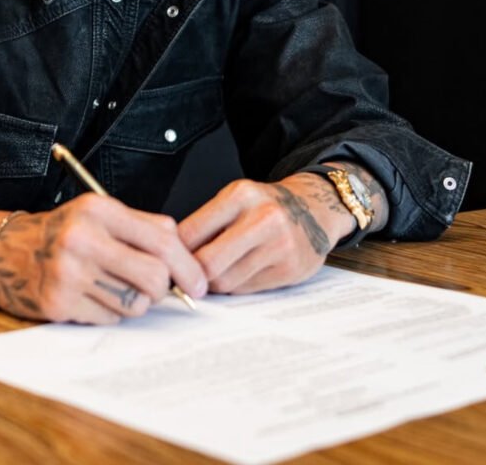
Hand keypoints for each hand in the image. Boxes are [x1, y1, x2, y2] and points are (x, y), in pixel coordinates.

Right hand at [0, 194, 207, 323]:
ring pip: (135, 303)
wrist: (4, 251)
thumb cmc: (61, 232)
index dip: (188, 266)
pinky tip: (92, 296)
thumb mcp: (98, 213)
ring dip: (135, 302)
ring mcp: (69, 273)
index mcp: (99, 210)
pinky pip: (109, 319)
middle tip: (158, 289)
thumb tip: (184, 250)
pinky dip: (109, 312)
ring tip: (115, 287)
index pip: (162, 240)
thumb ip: (143, 225)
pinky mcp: (59, 303)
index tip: (199, 282)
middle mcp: (83, 238)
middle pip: (154, 277)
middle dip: (164, 289)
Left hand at [178, 173, 356, 294]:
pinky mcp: (290, 269)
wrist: (314, 209)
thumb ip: (207, 223)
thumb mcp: (235, 200)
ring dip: (215, 282)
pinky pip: (246, 289)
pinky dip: (237, 285)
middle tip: (189, 275)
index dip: (176, 252)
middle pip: (207, 263)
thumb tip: (173, 255)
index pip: (191, 232)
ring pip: (226, 281)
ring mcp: (279, 245)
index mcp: (240, 195)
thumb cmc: (266, 206)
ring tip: (219, 271)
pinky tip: (242, 272)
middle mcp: (262, 218)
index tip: (171, 259)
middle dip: (193, 273)